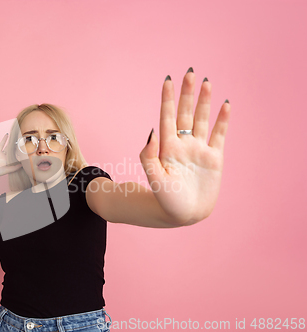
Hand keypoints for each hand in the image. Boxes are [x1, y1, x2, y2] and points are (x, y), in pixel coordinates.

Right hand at [0, 133, 21, 179]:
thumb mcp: (7, 170)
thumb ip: (15, 167)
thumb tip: (23, 165)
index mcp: (6, 159)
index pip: (13, 152)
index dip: (17, 149)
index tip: (22, 143)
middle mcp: (2, 156)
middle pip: (8, 147)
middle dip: (12, 143)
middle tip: (16, 137)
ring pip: (1, 144)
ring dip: (4, 139)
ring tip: (7, 134)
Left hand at [139, 68, 230, 224]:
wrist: (184, 215)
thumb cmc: (165, 200)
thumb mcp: (154, 179)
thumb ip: (149, 156)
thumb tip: (152, 131)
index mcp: (167, 147)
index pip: (166, 117)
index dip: (167, 99)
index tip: (168, 80)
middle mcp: (183, 144)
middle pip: (185, 113)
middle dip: (187, 94)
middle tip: (190, 73)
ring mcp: (198, 149)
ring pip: (202, 120)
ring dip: (204, 102)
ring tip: (206, 82)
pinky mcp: (214, 158)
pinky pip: (219, 135)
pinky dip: (223, 120)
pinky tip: (225, 104)